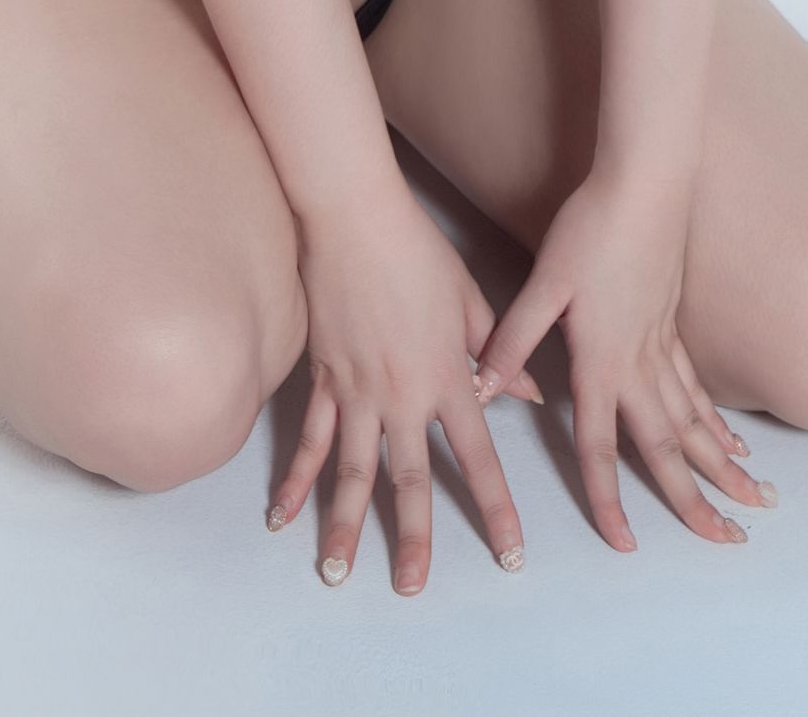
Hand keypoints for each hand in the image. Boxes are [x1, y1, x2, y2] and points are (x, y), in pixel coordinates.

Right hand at [267, 190, 544, 593]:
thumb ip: (497, 351)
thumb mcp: (470, 299)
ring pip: (351, 473)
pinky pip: (309, 439)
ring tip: (336, 574)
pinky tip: (280, 516)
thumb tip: (526, 392)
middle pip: (410, 481)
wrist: (354, 217)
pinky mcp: (322, 377)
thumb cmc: (418, 251)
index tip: (509, 556)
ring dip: (343, 527)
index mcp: (447, 378)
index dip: (496, 510)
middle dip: (413, 540)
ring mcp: (356, 391)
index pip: (479, 458)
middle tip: (411, 590)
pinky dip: (294, 479)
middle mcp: (402, 396)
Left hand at [474, 173, 775, 549]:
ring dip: (722, 466)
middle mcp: (639, 362)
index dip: (609, 497)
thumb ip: (515, 339)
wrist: (643, 182)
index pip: (602, 445)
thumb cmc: (589, 228)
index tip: (625, 544)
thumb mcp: (544, 283)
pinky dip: (716, 419)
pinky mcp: (674, 323)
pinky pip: (698, 386)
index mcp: (601, 359)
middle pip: (669, 446)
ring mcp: (663, 343)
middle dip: (696, 499)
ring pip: (696, 420)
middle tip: (729, 541)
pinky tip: (732, 441)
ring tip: (754, 502)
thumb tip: (483, 387)